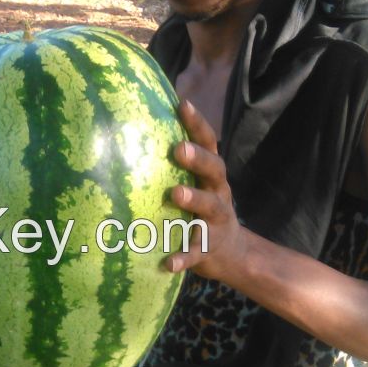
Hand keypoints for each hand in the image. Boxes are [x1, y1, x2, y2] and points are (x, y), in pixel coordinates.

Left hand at [164, 98, 249, 279]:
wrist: (231, 254)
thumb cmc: (199, 211)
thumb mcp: (195, 185)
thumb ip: (175, 166)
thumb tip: (136, 130)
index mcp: (211, 175)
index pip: (208, 143)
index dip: (197, 123)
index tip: (182, 103)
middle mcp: (218, 193)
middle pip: (214, 170)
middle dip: (197, 158)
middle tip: (179, 149)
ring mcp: (216, 221)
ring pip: (209, 207)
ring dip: (193, 200)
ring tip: (175, 193)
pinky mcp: (208, 249)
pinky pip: (196, 252)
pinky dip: (183, 258)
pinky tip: (168, 263)